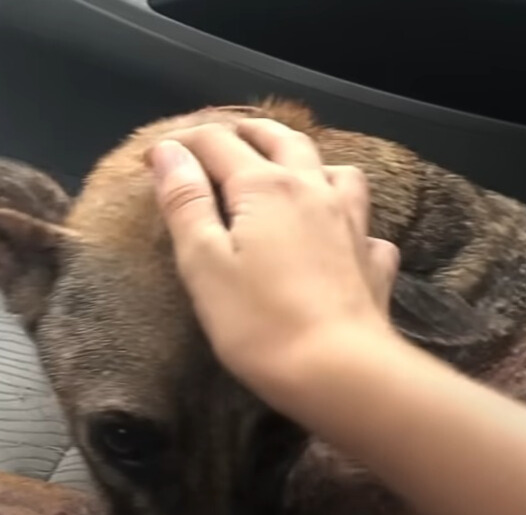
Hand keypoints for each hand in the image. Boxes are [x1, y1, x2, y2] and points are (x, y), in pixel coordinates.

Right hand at [150, 118, 399, 402]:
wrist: (339, 370)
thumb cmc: (259, 323)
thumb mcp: (204, 263)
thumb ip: (185, 202)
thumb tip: (168, 151)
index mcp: (266, 187)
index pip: (218, 143)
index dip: (182, 142)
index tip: (153, 156)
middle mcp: (314, 190)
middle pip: (281, 140)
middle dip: (244, 132)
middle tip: (219, 140)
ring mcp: (352, 223)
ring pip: (335, 170)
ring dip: (306, 160)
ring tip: (288, 172)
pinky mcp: (373, 260)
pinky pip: (364, 223)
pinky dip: (347, 217)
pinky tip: (339, 235)